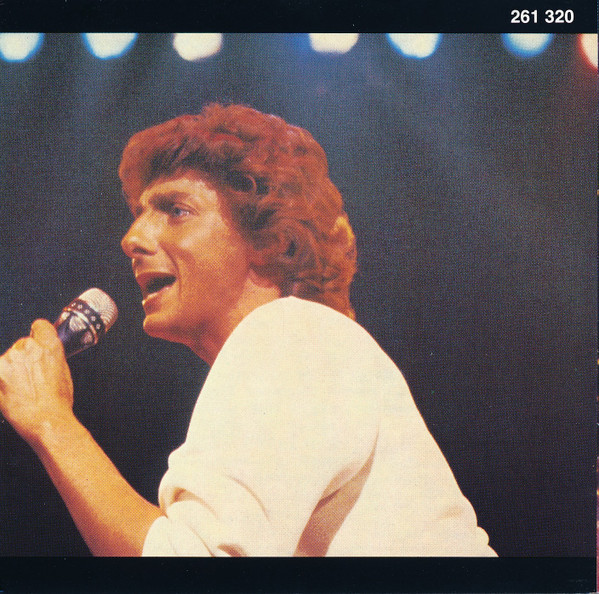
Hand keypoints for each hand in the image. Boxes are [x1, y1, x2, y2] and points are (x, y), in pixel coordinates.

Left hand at [0, 319, 73, 443]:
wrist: (46, 420)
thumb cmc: (58, 402)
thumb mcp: (64, 373)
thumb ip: (52, 357)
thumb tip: (45, 354)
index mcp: (50, 345)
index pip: (40, 325)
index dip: (39, 334)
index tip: (37, 343)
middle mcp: (29, 347)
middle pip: (22, 344)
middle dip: (24, 358)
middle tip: (30, 377)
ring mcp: (10, 359)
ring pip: (8, 360)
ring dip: (11, 371)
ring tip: (21, 389)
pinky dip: (2, 381)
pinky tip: (10, 393)